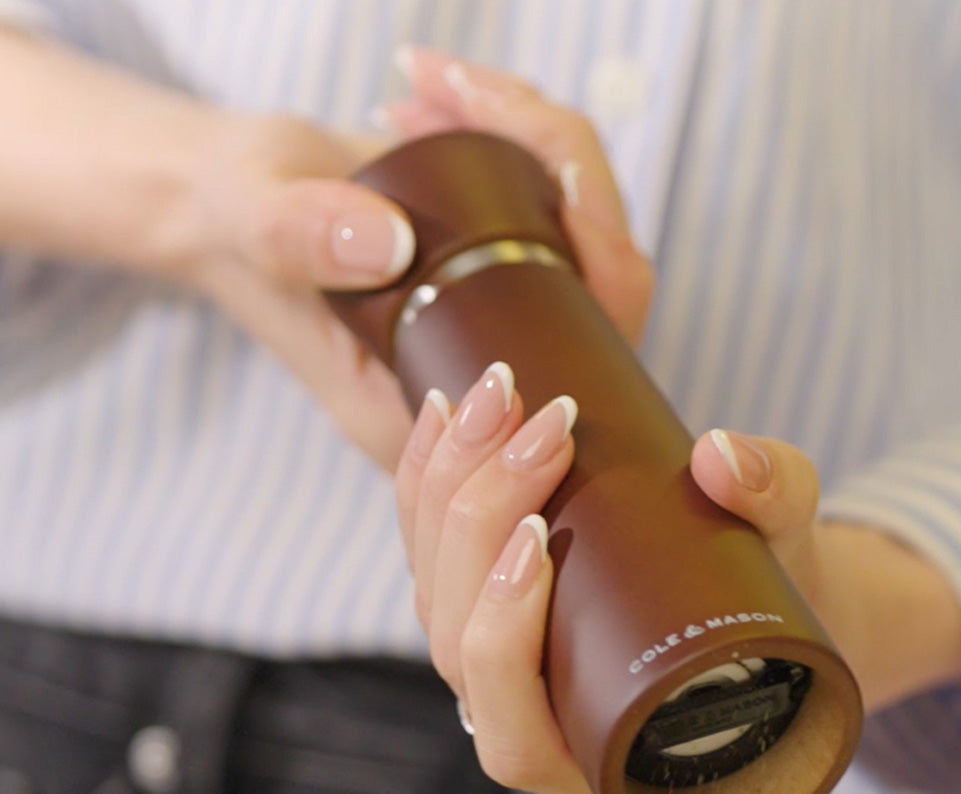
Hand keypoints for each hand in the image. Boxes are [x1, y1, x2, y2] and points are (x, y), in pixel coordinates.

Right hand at [196, 45, 654, 468]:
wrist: (230, 201)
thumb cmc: (232, 221)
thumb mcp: (249, 221)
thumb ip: (299, 235)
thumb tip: (387, 242)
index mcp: (430, 417)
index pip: (561, 374)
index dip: (595, 279)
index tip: (552, 174)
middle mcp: (482, 387)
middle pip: (602, 300)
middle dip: (567, 172)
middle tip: (469, 96)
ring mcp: (502, 329)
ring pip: (594, 243)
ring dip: (539, 135)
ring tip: (432, 82)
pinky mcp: (512, 275)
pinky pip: (568, 208)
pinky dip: (526, 130)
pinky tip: (450, 93)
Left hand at [401, 389, 960, 793]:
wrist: (767, 614)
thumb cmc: (782, 613)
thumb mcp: (795, 558)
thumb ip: (778, 501)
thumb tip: (724, 455)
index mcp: (599, 765)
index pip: (515, 729)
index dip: (504, 637)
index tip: (542, 532)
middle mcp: (536, 735)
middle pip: (458, 648)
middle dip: (478, 524)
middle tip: (539, 428)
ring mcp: (500, 680)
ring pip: (431, 602)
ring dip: (444, 492)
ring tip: (494, 401)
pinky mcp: (484, 619)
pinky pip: (427, 565)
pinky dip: (424, 485)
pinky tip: (446, 414)